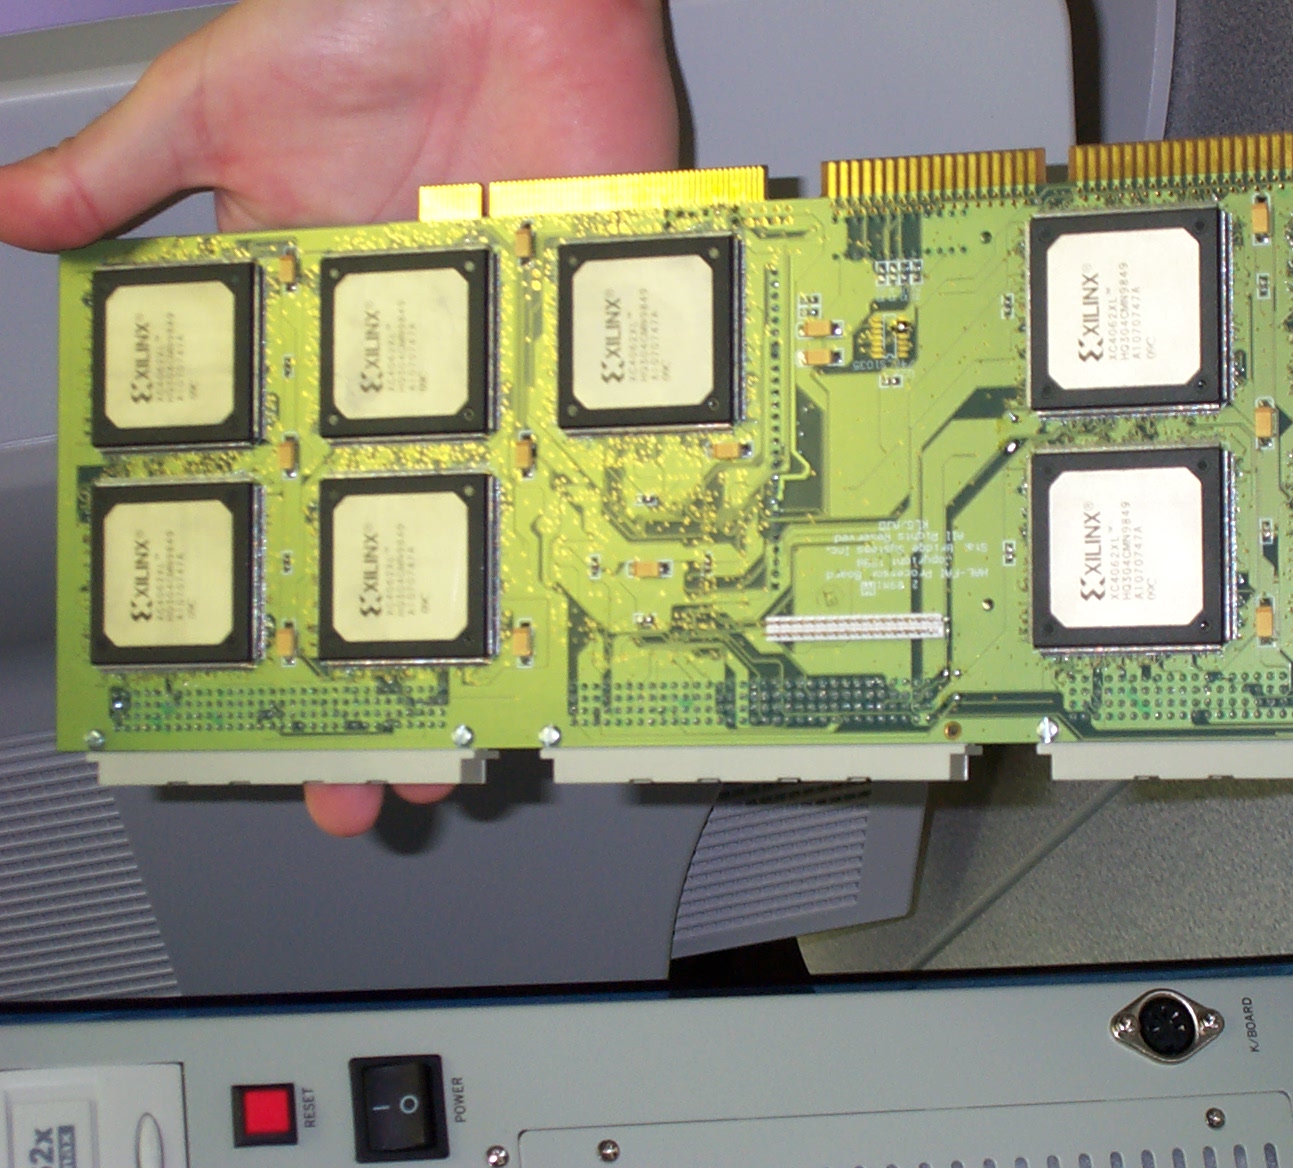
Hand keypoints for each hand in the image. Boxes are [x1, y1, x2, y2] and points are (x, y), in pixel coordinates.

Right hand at [0, 0, 677, 834]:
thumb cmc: (372, 15)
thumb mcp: (217, 99)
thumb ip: (121, 171)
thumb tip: (4, 212)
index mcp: (306, 326)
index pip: (273, 497)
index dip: (259, 598)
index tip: (242, 690)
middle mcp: (412, 366)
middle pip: (395, 547)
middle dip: (382, 668)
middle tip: (367, 776)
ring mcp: (503, 363)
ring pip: (496, 535)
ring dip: (486, 640)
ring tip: (474, 738)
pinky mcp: (587, 339)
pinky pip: (592, 457)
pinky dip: (592, 535)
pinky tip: (580, 625)